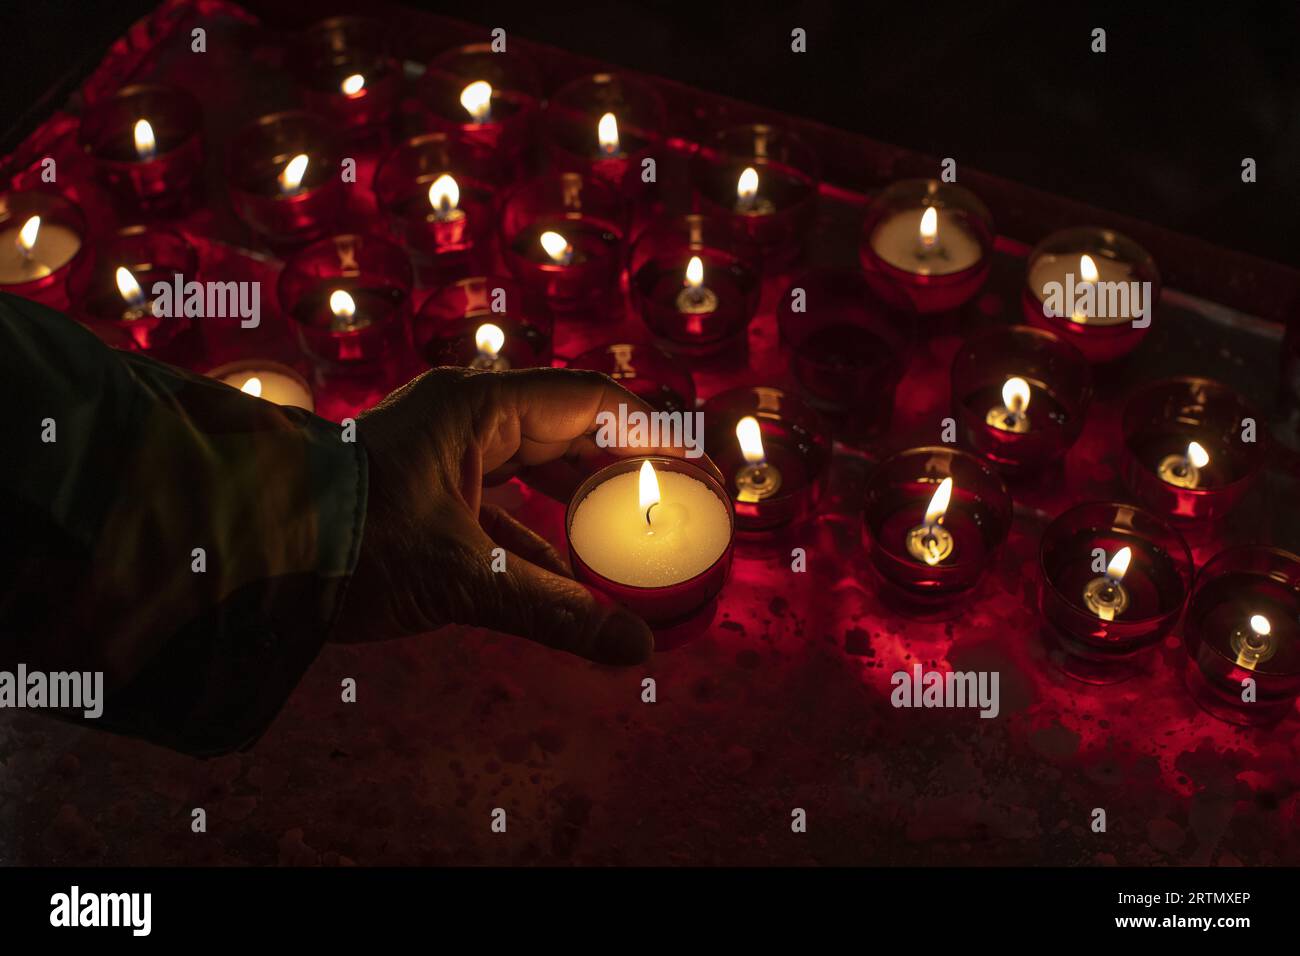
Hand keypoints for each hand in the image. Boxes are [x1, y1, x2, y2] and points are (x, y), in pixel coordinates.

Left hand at [333, 366, 699, 663]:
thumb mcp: (463, 577)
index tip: (690, 464)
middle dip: (619, 466)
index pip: (588, 401)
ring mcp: (439, 453)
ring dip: (577, 504)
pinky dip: (535, 536)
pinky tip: (568, 575)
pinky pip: (498, 506)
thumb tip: (635, 648)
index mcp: (477, 408)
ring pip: (531, 470)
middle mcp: (462, 418)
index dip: (647, 430)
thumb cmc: (353, 543)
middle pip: (566, 430)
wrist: (248, 555)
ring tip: (630, 535)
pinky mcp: (423, 491)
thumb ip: (554, 610)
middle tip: (672, 499)